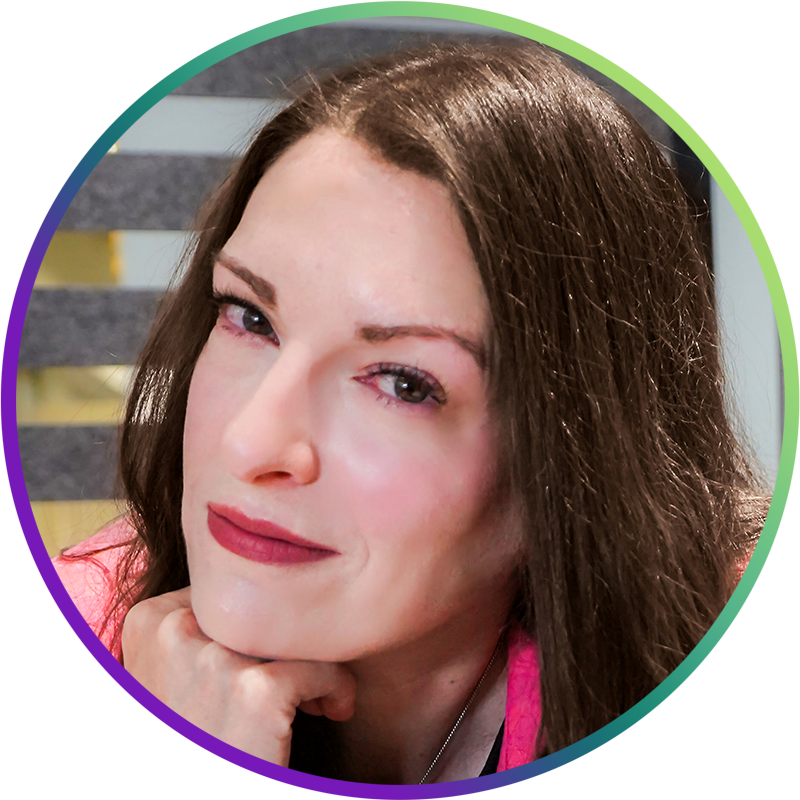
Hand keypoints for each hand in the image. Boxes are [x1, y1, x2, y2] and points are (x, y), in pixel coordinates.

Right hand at [121, 587, 355, 764]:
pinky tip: (334, 711)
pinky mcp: (257, 691)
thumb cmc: (192, 743)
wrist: (203, 793)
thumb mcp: (167, 681)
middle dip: (287, 638)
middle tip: (299, 682)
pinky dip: (338, 687)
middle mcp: (173, 632)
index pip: (232, 588)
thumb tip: (244, 577)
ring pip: (297, 628)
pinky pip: (324, 665)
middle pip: (265, 603)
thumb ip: (191, 631)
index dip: (256, 622)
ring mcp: (214, 659)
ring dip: (315, 660)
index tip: (265, 663)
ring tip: (316, 697)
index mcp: (147, 621)